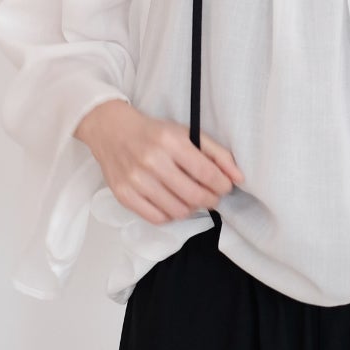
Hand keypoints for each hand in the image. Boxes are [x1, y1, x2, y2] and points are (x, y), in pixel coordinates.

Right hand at [74, 99, 244, 224]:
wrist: (111, 130)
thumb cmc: (154, 132)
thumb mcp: (186, 132)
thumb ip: (216, 153)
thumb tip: (238, 177)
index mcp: (170, 141)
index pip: (206, 173)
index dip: (222, 185)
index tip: (225, 186)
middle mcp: (152, 161)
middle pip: (194, 195)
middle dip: (211, 200)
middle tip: (212, 196)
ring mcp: (136, 180)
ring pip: (177, 210)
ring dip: (192, 208)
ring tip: (192, 198)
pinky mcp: (124, 195)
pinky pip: (157, 218)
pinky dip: (170, 215)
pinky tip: (173, 203)